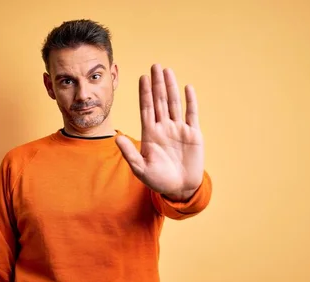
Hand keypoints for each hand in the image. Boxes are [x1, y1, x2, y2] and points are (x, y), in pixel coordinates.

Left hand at [116, 64, 204, 200]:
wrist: (179, 188)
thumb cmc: (158, 180)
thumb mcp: (140, 169)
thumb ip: (129, 153)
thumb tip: (117, 139)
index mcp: (150, 134)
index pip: (146, 108)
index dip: (144, 93)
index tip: (142, 78)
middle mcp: (163, 128)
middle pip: (159, 101)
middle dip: (157, 84)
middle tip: (155, 65)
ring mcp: (178, 129)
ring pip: (174, 103)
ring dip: (171, 87)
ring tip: (167, 71)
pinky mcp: (193, 134)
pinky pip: (191, 114)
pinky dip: (190, 101)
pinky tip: (187, 87)